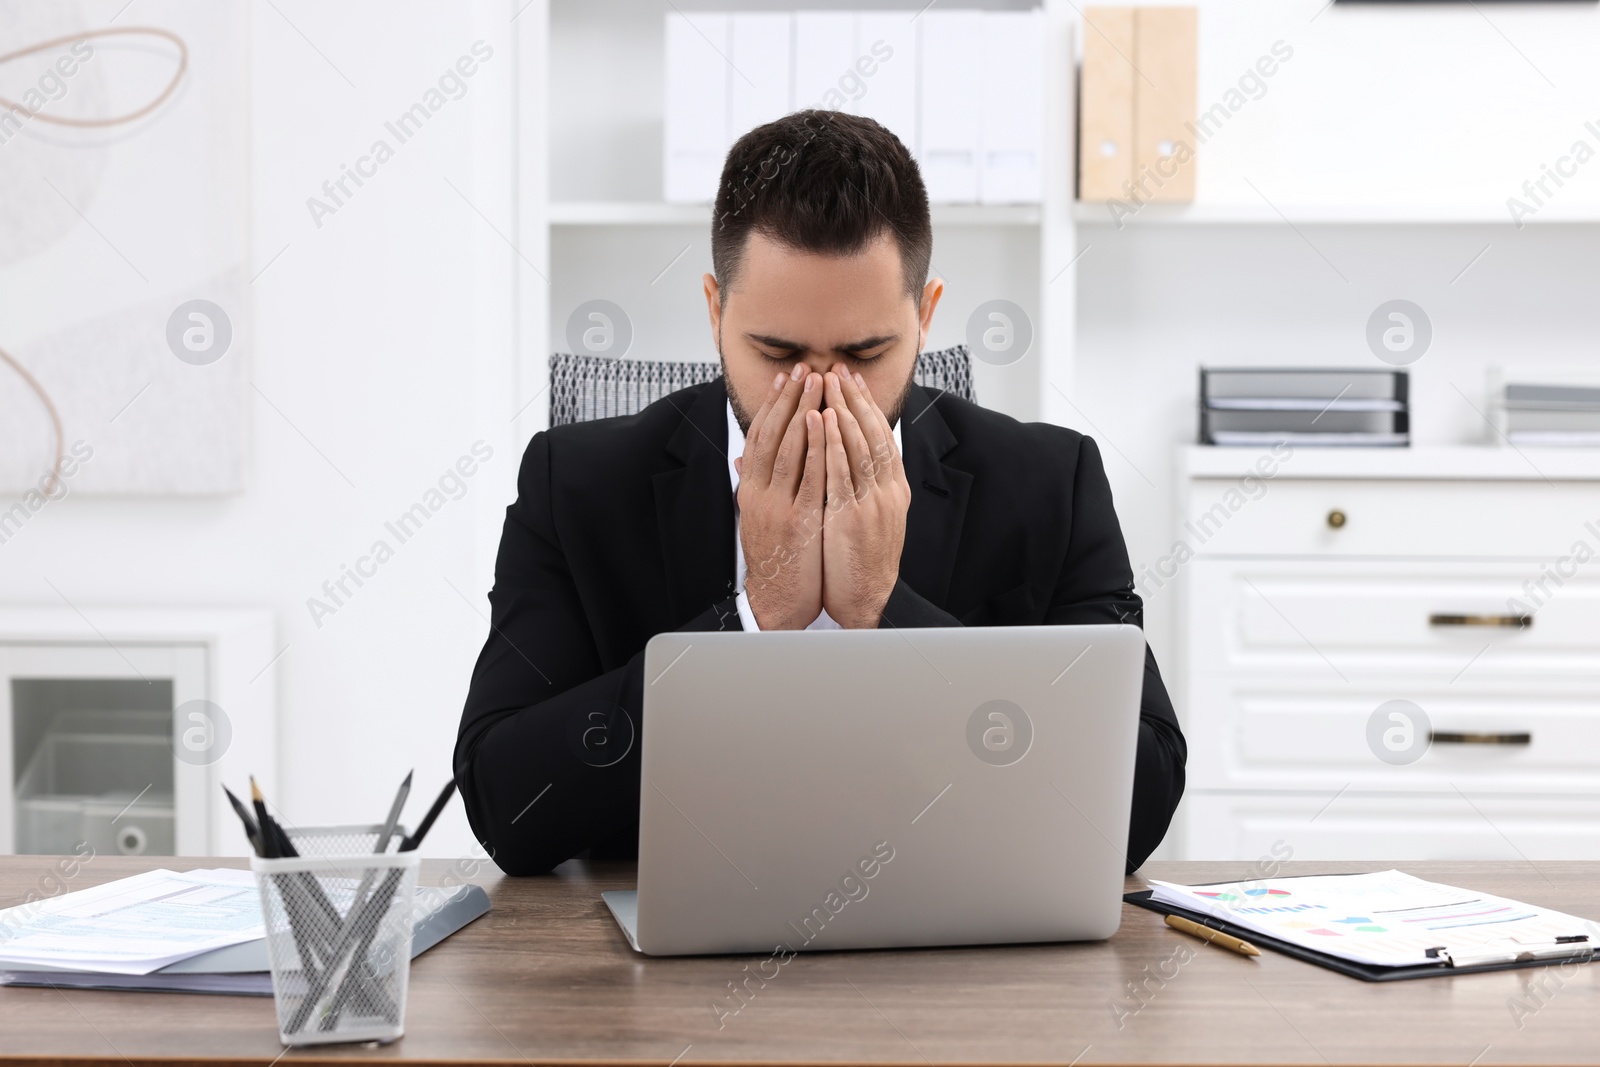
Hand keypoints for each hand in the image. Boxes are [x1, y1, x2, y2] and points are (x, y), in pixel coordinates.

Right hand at [736, 364, 825, 629]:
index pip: (760, 437)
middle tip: (805, 369)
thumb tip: (744, 456)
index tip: (786, 378)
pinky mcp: (799, 521)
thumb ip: (753, 484)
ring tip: (818, 384)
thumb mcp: (756, 517)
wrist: (775, 601)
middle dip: (790, 399)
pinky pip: (811, 477)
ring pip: (790, 450)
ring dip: (804, 413)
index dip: (773, 405)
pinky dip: (818, 448)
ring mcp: (779, 507)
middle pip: (774, 436)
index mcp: (750, 491)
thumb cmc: (773, 558)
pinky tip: (825, 424)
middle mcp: (760, 494)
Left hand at [820, 365, 909, 628]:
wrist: (866, 598)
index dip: (866, 406)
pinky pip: (841, 474)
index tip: (852, 380)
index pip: (881, 436)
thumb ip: (855, 485)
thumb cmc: (861, 559)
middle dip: (854, 399)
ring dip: (842, 413)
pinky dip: (831, 445)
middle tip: (838, 370)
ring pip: (859, 447)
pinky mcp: (853, 517)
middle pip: (872, 434)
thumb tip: (842, 458)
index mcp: (893, 489)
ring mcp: (873, 503)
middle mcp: (887, 491)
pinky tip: (821, 424)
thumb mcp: (865, 516)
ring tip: (828, 386)